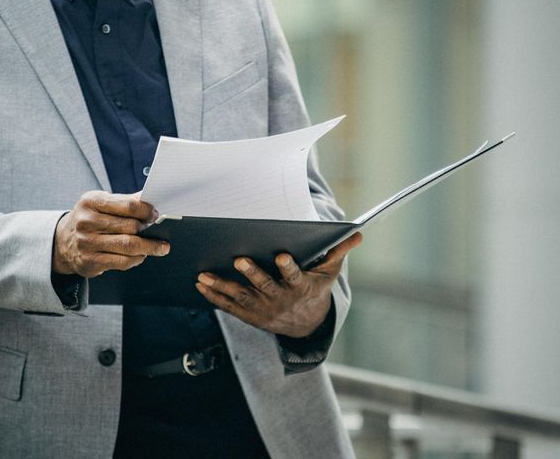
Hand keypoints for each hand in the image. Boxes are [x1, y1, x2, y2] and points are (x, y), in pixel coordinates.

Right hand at [52, 191, 169, 276]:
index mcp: (91, 202)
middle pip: (130, 227)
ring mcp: (87, 243)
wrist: (63, 242)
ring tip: (160, 247)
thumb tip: (149, 199)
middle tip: (159, 232)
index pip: (128, 205)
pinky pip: (121, 262)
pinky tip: (141, 255)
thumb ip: (124, 201)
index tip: (156, 214)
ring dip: (149, 247)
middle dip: (149, 230)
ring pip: (128, 246)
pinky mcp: (90, 261)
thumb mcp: (101, 203)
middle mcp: (86, 222)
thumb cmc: (89, 219)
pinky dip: (136, 259)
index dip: (146, 210)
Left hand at [195, 232, 362, 337]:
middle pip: (265, 286)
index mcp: (300, 287)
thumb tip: (358, 235)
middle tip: (239, 260)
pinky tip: (200, 285)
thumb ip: (338, 252)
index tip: (283, 255)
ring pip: (241, 297)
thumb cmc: (315, 289)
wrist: (306, 325)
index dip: (289, 267)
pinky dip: (214, 297)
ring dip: (222, 286)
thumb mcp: (328, 273)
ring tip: (204, 275)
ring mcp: (263, 310)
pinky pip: (230, 307)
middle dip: (252, 274)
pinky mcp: (250, 316)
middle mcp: (281, 300)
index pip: (295, 277)